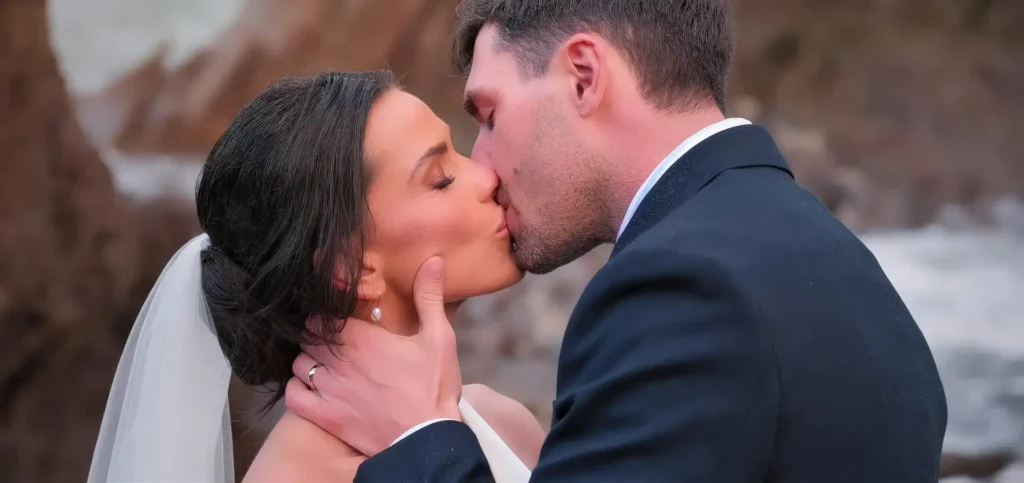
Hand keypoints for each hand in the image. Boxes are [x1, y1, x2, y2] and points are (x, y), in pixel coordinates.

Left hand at [285, 257, 462, 455]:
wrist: (428, 438)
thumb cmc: (434, 387)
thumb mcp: (439, 337)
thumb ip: (429, 297)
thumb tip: (433, 261)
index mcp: (362, 339)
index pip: (322, 314)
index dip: (324, 312)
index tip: (336, 315)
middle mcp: (339, 361)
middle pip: (306, 336)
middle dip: (315, 333)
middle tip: (332, 337)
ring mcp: (328, 390)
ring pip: (298, 363)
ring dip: (307, 359)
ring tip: (323, 361)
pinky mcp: (326, 416)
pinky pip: (293, 396)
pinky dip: (297, 388)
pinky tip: (311, 386)